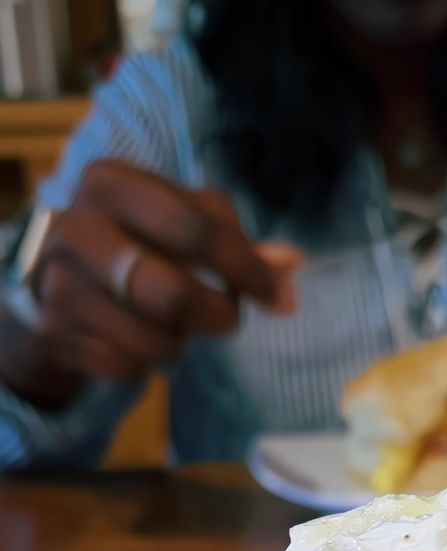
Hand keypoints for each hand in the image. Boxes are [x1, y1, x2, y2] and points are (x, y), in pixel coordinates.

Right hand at [3, 160, 301, 395]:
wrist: (48, 287)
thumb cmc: (131, 245)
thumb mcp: (176, 226)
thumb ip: (235, 242)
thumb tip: (293, 265)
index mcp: (111, 183)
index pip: (195, 228)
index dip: (245, 268)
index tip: (274, 296)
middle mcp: (76, 228)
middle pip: (172, 294)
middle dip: (215, 316)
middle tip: (226, 318)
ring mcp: (59, 284)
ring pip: (152, 340)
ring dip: (179, 345)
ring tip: (172, 328)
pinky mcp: (54, 334)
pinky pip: (126, 367)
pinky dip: (144, 365)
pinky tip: (136, 343)